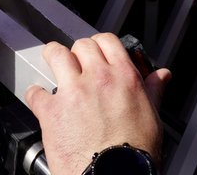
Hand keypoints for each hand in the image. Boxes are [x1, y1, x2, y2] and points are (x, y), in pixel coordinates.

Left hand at [25, 33, 167, 174]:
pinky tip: (40, 99)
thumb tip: (161, 76)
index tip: (98, 53)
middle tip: (78, 64)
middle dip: (78, 53)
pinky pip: (35, 92)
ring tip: (54, 65)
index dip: (101, 45)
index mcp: (123, 77)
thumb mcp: (152, 117)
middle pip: (81, 45)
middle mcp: (97, 79)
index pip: (107, 41)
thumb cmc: (135, 155)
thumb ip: (153, 91)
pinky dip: (35, 95)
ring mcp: (72, 92)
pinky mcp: (51, 111)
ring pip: (55, 54)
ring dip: (53, 59)